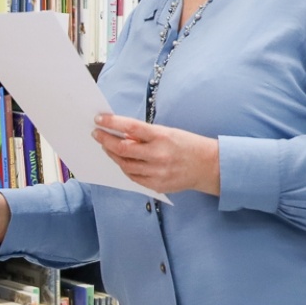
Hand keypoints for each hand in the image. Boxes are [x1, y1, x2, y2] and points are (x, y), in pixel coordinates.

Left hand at [92, 114, 220, 195]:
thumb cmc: (187, 145)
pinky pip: (133, 177)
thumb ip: (145, 134)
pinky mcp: (157, 185)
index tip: (99, 119)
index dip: (112, 122)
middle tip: (97, 134)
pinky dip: (124, 168)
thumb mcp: (168, 132)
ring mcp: (157, 172)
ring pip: (125, 165)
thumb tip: (121, 133)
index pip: (130, 127)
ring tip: (107, 147)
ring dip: (112, 155)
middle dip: (105, 140)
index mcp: (162, 136)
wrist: (208, 166)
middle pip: (123, 148)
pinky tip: (121, 161)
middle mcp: (158, 155)